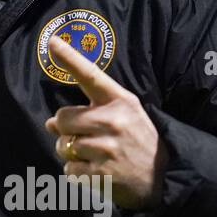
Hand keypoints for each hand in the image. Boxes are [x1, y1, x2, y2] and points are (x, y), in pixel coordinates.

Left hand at [44, 35, 167, 210]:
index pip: (91, 76)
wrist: (167, 176)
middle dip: (66, 129)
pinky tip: (97, 171)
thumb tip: (50, 122)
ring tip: (96, 155)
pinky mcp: (102, 174)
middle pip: (62, 119)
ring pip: (62, 146)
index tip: (52, 40)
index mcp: (120, 101)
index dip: (70, 58)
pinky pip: (68, 170)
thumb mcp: (126, 115)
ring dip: (71, 152)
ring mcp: (107, 148)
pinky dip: (77, 172)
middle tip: (86, 137)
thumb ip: (89, 112)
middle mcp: (113, 121)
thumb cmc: (139, 140)